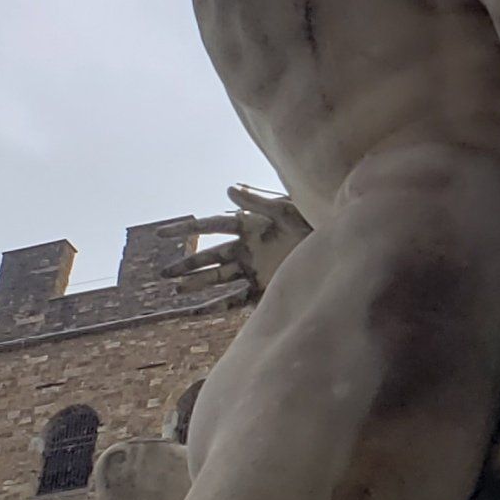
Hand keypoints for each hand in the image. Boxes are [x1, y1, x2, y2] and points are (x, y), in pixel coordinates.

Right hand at [168, 185, 310, 301]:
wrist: (339, 248)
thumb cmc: (312, 221)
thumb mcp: (286, 210)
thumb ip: (257, 201)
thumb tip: (228, 189)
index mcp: (249, 226)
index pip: (211, 226)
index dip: (186, 229)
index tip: (160, 234)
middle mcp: (247, 249)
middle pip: (210, 257)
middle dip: (187, 265)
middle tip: (163, 273)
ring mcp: (254, 270)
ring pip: (218, 279)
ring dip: (198, 284)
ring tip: (176, 291)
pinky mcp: (265, 289)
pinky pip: (237, 299)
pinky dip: (219, 305)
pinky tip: (200, 310)